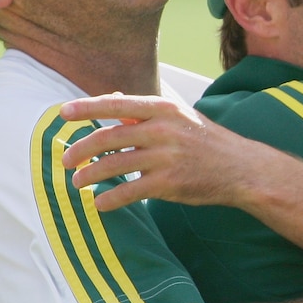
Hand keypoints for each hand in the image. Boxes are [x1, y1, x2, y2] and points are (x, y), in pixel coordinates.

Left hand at [60, 93, 272, 210]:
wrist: (240, 167)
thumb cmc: (205, 140)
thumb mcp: (178, 117)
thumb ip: (144, 111)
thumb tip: (109, 98)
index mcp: (163, 109)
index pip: (116, 105)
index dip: (86, 108)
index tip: (62, 114)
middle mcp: (162, 129)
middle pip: (108, 137)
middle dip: (80, 149)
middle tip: (64, 159)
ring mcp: (165, 157)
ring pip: (114, 165)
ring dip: (89, 176)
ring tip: (77, 183)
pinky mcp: (169, 183)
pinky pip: (129, 191)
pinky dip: (109, 199)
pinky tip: (99, 204)